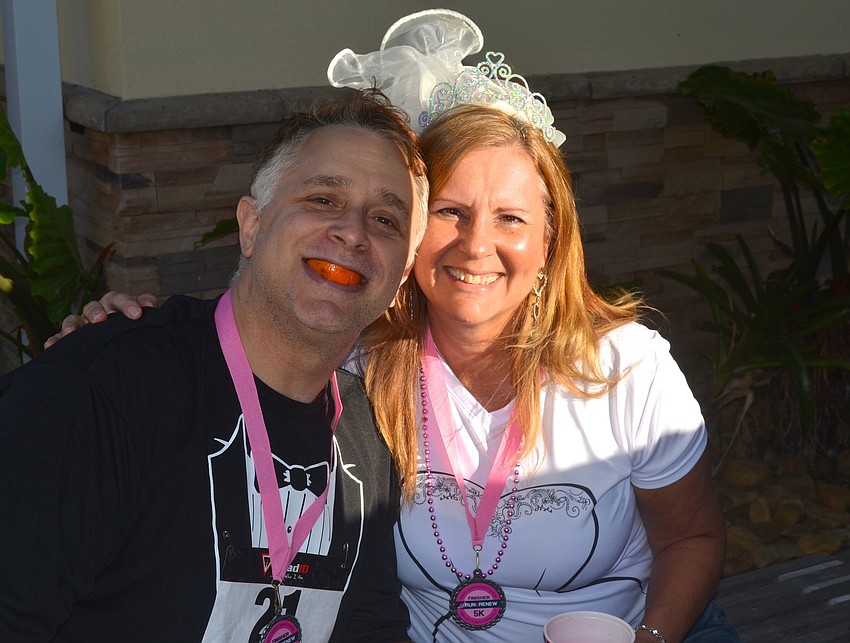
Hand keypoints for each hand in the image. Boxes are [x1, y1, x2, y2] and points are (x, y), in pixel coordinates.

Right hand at [43, 291, 157, 348]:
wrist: (125, 348)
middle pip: (98, 304)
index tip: (139, 313)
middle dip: (99, 311)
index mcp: (120, 305)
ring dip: (74, 324)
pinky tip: (50, 347)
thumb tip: (164, 316)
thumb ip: (152, 320)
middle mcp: (101, 310)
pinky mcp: (71, 338)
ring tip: (74, 332)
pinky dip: (55, 340)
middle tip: (103, 320)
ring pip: (75, 317)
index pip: (124, 299)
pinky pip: (60, 337)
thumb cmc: (137, 333)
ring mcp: (84, 323)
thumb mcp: (146, 326)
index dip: (131, 303)